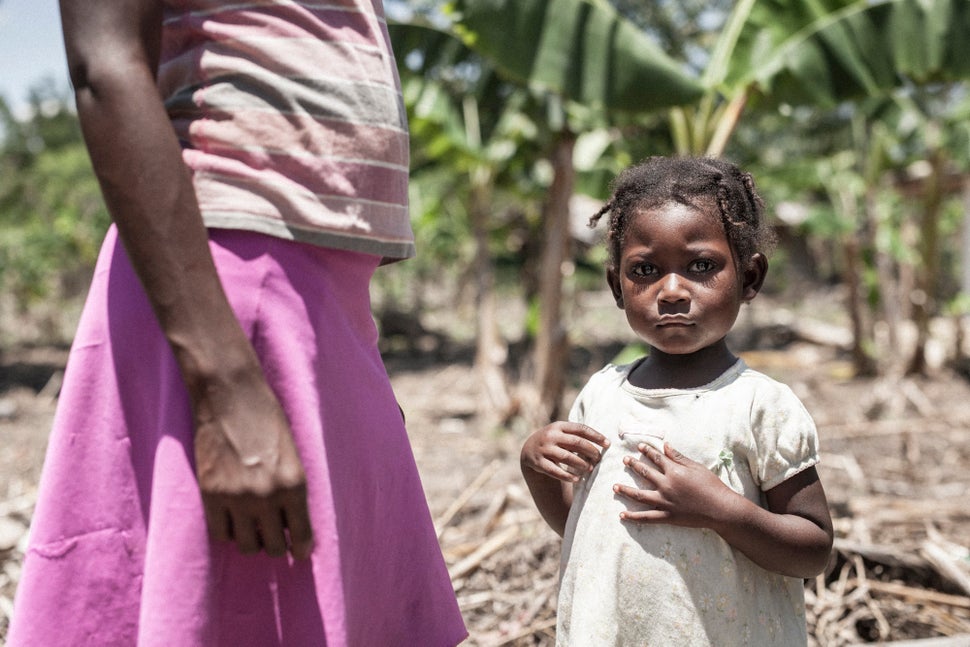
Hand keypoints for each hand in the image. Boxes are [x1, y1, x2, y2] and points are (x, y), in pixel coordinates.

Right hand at [192, 369, 312, 559]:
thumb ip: (292, 488)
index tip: (298, 552)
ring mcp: (237, 498)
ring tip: (252, 527)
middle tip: (273, 536)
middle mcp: (268, 497)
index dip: (300, 548)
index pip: (301, 536)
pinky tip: (231, 519)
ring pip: (246, 546)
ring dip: (251, 540)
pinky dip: (227, 531)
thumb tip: (290, 522)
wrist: (230, 396)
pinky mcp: (210, 494)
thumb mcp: (293, 455)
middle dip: (276, 544)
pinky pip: (220, 533)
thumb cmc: (267, 419)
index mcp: (295, 485)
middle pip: (274, 547)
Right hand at [521, 421, 609, 482]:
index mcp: (559, 426)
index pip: (581, 429)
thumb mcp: (562, 433)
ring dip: (580, 464)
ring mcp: (544, 449)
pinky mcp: (538, 462)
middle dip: (590, 451)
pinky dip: (567, 475)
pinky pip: (554, 470)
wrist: (529, 449)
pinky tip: (577, 479)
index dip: (596, 436)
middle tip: (599, 459)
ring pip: (566, 457)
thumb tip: (604, 444)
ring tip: (590, 469)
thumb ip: (578, 437)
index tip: (608, 444)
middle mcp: (551, 435)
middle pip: (575, 442)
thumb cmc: (554, 441)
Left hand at [613, 442, 736, 528]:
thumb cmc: (712, 486)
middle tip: (625, 460)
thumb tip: (665, 446)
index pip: (656, 458)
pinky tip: (622, 515)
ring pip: (640, 496)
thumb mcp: (696, 467)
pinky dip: (634, 517)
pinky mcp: (667, 517)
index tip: (639, 446)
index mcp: (674, 472)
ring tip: (614, 487)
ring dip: (626, 491)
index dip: (647, 451)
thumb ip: (678, 457)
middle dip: (633, 465)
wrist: (721, 509)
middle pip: (645, 473)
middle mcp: (666, 486)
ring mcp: (665, 502)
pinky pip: (647, 518)